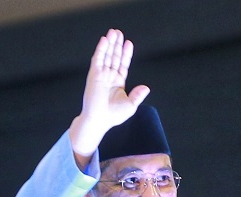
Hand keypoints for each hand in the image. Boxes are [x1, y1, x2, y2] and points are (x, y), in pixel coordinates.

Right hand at [69, 28, 151, 161]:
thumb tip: (146, 87)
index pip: (123, 64)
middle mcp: (109, 77)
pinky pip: (98, 59)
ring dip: (110, 44)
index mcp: (118, 82)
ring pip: (106, 55)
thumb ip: (138, 95)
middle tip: (119, 32)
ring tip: (113, 32)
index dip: (126, 54)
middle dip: (117, 45)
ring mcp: (101, 75)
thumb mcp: (131, 105)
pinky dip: (101, 49)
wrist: (99, 120)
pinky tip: (104, 40)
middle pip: (114, 57)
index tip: (129, 43)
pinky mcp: (94, 75)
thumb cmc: (113, 115)